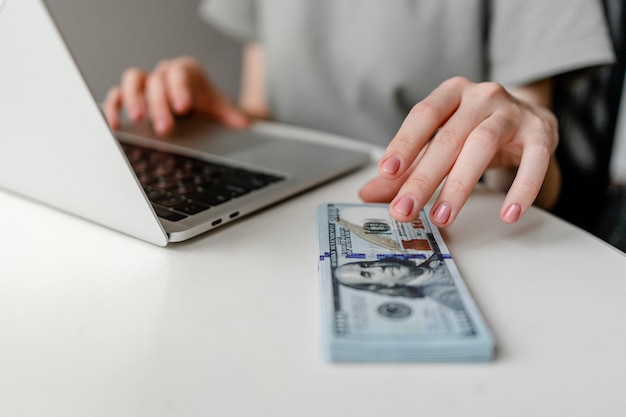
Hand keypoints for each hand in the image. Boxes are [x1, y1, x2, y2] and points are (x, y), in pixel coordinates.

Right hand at [103, 56, 249, 134]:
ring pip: (134, 80)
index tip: (182, 107)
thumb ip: (231, 116)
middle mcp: (165, 73)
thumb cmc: (206, 104)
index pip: (181, 74)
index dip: (180, 89)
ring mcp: (147, 83)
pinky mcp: (132, 95)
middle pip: (157, 81)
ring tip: (137, 119)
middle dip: (160, 104)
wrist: (197, 106)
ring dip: (133, 99)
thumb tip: (244, 124)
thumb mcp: (221, 109)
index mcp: (187, 71)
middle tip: (165, 127)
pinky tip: (116, 124)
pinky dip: (114, 106)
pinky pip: (118, 95)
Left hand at [359, 77, 557, 226]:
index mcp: (451, 94)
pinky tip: (508, 214)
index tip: (387, 171)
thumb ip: (407, 168)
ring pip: (483, 144)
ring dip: (460, 184)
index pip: (423, 115)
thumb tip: (368, 193)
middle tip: (405, 209)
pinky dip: (522, 188)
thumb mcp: (440, 143)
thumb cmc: (475, 130)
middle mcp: (481, 96)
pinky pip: (534, 160)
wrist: (529, 117)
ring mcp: (512, 112)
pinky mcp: (540, 132)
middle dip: (424, 178)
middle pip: (448, 137)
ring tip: (443, 217)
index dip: (404, 143)